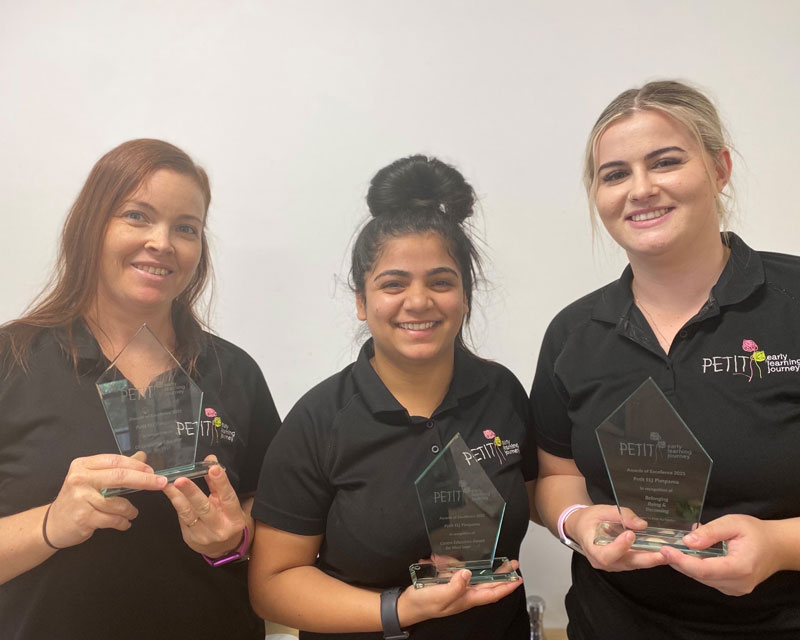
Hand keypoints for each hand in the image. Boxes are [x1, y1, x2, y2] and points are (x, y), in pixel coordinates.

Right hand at [44, 452, 166, 548]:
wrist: (52, 524)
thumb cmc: (77, 499)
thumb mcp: (93, 478)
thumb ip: (117, 468)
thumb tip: (143, 456)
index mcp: (83, 465)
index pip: (115, 461)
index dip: (137, 465)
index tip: (152, 471)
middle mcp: (80, 479)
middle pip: (120, 476)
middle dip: (144, 480)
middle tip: (160, 483)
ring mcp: (81, 499)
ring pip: (118, 502)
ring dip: (130, 509)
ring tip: (132, 513)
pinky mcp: (83, 518)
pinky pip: (112, 519)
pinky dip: (123, 522)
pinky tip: (124, 523)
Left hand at [162, 455, 247, 556]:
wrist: (221, 547)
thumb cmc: (226, 519)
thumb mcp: (227, 503)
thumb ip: (218, 483)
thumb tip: (210, 460)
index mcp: (234, 517)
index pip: (228, 497)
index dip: (221, 482)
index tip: (213, 468)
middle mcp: (219, 528)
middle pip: (205, 508)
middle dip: (192, 492)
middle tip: (181, 479)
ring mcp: (203, 535)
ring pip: (188, 513)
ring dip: (177, 496)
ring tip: (168, 483)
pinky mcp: (190, 537)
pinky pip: (181, 517)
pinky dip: (175, 502)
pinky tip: (169, 491)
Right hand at [397, 561, 522, 626]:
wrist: (407, 606)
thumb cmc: (423, 604)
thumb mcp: (440, 596)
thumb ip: (454, 586)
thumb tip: (468, 573)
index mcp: (466, 599)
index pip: (492, 593)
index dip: (506, 587)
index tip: (518, 579)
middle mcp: (464, 593)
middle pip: (487, 584)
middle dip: (501, 574)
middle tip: (512, 563)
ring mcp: (456, 587)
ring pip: (472, 574)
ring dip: (474, 565)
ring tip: (468, 558)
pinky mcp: (448, 581)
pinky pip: (455, 569)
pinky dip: (452, 563)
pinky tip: (440, 560)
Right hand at [566, 504, 666, 571]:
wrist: (582, 527)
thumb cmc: (590, 519)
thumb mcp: (602, 511)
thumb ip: (621, 515)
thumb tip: (641, 524)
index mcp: (592, 548)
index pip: (606, 554)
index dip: (619, 547)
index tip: (630, 535)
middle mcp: (602, 561)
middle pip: (625, 563)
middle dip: (646, 559)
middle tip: (663, 554)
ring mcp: (613, 564)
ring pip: (633, 564)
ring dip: (651, 559)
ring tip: (668, 553)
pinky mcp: (622, 563)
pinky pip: (635, 562)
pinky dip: (648, 557)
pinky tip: (661, 551)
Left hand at [660, 514, 781, 595]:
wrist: (776, 547)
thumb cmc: (756, 533)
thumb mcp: (733, 523)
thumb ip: (711, 532)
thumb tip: (687, 541)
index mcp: (741, 568)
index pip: (704, 570)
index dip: (682, 561)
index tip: (665, 550)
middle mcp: (737, 583)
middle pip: (700, 576)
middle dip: (679, 561)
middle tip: (663, 546)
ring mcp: (734, 589)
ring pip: (701, 578)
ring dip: (686, 564)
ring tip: (675, 546)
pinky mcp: (731, 588)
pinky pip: (707, 579)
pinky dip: (696, 566)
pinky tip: (691, 553)